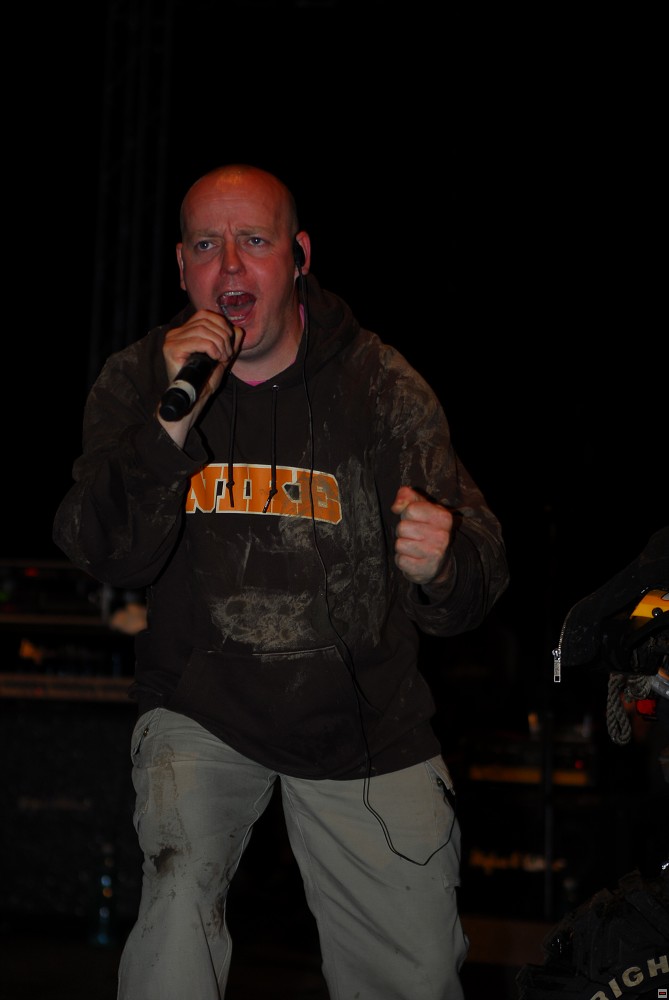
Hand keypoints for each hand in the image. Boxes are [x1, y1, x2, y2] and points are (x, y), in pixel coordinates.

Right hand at [158, 310, 243, 441]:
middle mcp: (176, 333)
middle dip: (223, 336)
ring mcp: (172, 340)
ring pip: (204, 329)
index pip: (205, 314)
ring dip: (220, 344)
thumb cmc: (204, 382)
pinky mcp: (171, 349)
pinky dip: (212, 348)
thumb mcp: (222, 358)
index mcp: (186, 331)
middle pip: (206, 321)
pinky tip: (216, 359)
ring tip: (222, 358)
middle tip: (227, 354)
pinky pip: (199, 341)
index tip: (229, 344)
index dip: (222, 324)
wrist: (193, 400)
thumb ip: (230, 344)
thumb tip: (237, 329)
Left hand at [391, 486, 453, 585]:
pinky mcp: (425, 569)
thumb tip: (396, 506)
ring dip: (402, 546)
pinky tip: (413, 559)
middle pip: (402, 527)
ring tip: (414, 547)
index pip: (410, 509)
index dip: (407, 515)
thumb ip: (407, 496)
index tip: (417, 521)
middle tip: (414, 536)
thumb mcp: (420, 507)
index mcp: (443, 517)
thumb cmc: (425, 529)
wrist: (438, 563)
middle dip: (403, 532)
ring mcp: (435, 554)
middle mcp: (442, 535)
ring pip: (399, 544)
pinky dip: (402, 560)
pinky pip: (400, 560)